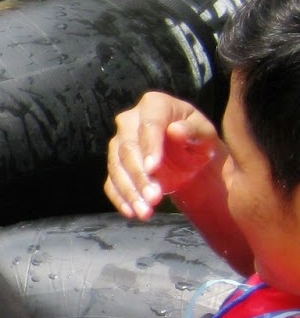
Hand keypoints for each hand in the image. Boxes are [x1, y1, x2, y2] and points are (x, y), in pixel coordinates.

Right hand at [104, 91, 222, 219]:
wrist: (186, 156)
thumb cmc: (197, 139)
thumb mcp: (206, 134)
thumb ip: (195, 131)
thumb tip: (175, 130)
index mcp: (154, 105)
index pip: (149, 125)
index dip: (149, 146)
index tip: (153, 169)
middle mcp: (129, 121)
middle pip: (128, 148)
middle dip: (139, 176)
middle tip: (154, 199)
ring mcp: (118, 143)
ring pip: (116, 167)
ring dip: (130, 191)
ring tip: (146, 212)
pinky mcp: (114, 165)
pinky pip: (111, 183)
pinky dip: (120, 198)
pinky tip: (132, 212)